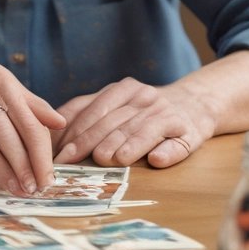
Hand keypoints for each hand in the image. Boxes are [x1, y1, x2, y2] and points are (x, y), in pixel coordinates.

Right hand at [0, 62, 64, 194]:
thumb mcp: (5, 96)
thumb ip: (32, 108)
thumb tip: (61, 123)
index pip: (26, 118)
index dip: (40, 151)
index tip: (48, 176)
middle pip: (5, 131)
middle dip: (22, 164)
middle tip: (33, 188)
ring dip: (3, 171)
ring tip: (16, 189)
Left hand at [53, 77, 215, 167]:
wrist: (196, 102)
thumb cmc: (145, 109)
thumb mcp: (118, 102)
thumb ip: (88, 111)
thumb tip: (52, 131)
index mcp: (123, 89)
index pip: (93, 108)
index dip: (74, 130)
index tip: (58, 152)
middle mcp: (143, 98)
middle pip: (113, 121)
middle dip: (90, 141)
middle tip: (72, 160)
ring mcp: (167, 113)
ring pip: (142, 130)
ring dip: (124, 146)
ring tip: (106, 159)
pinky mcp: (189, 130)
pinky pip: (177, 142)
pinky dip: (168, 151)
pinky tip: (157, 160)